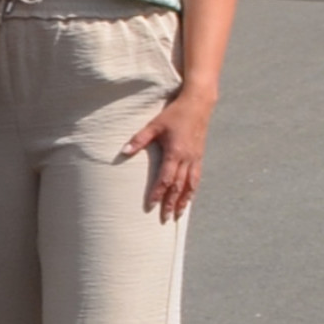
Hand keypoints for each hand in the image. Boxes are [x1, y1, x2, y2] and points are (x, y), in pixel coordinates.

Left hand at [125, 89, 213, 219]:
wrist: (198, 105)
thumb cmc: (174, 114)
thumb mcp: (154, 125)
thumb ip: (139, 139)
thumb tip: (123, 151)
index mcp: (175, 152)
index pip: (165, 179)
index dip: (158, 193)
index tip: (151, 206)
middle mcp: (187, 159)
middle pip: (179, 187)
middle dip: (171, 203)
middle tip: (165, 219)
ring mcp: (196, 158)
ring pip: (190, 185)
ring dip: (184, 201)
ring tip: (178, 215)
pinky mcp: (200, 156)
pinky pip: (197, 178)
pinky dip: (193, 190)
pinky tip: (189, 198)